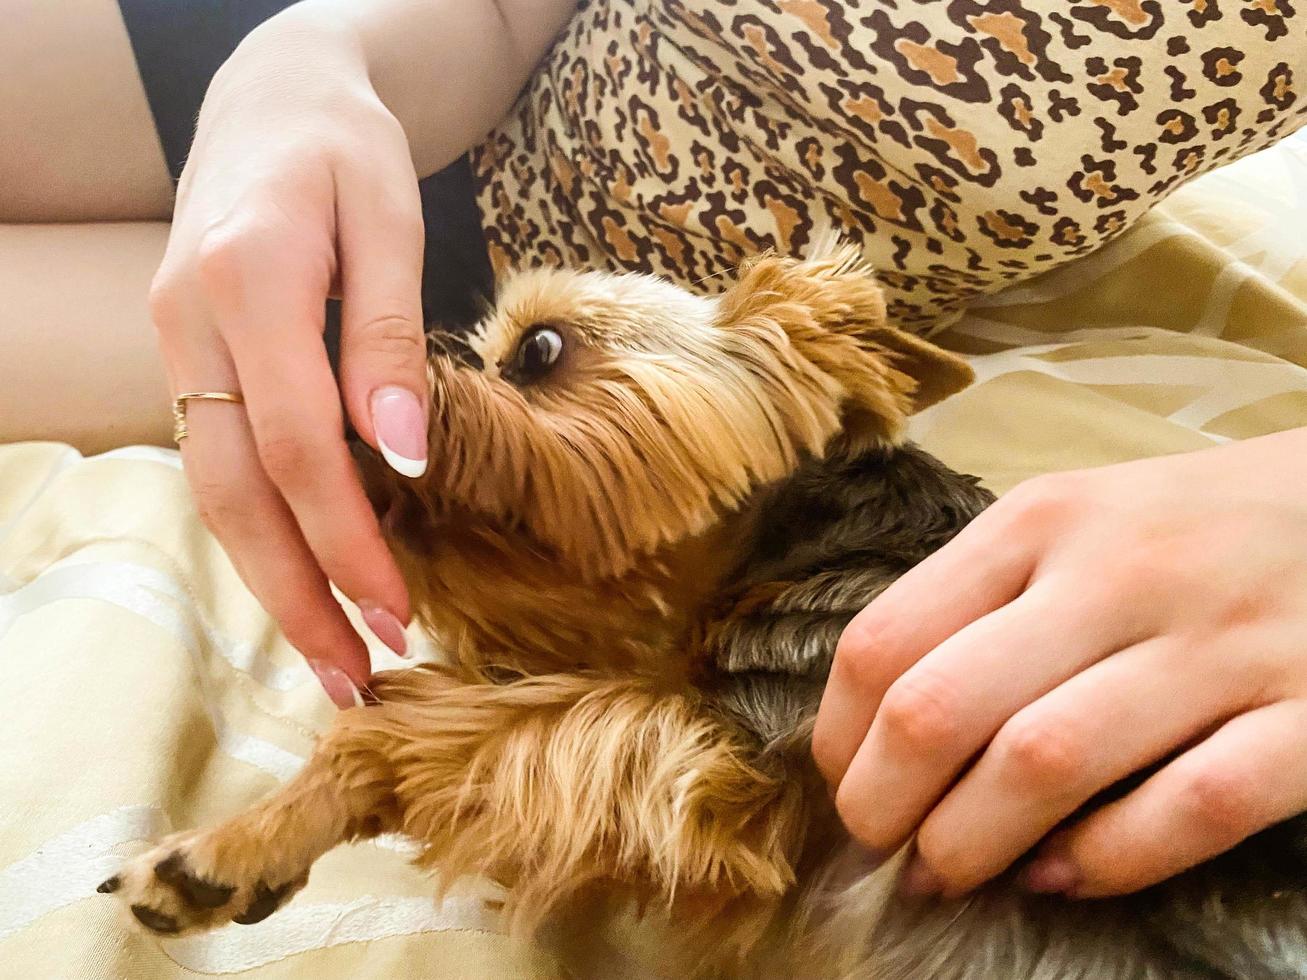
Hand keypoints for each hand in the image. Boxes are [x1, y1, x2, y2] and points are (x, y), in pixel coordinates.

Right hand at [150, 16, 426, 705]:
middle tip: (352, 679)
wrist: (272, 98)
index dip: (347, 539)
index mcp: (245, 280)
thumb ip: (387, 335)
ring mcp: (175, 343)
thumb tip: (404, 458)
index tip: (398, 611)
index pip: (297, 445)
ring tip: (331, 654)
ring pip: (213, 490)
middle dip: (294, 596)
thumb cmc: (343, 147)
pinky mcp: (187, 357)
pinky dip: (260, 529)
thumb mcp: (389, 217)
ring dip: (270, 581)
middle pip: (234, 492)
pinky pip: (218, 460)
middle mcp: (189, 323)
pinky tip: (304, 576)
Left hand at [813, 427, 1306, 897]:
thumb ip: (978, 601)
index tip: (844, 781)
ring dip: (971, 840)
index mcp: (1038, 521)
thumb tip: (876, 727)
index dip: (840, 734)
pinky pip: (1188, 807)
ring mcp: (1215, 644)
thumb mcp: (1069, 521)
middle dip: (883, 802)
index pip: (885, 640)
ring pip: (1045, 762)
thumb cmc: (1185, 527)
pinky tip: (1062, 875)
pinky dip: (1108, 859)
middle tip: (882, 843)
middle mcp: (1114, 573)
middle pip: (941, 708)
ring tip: (948, 870)